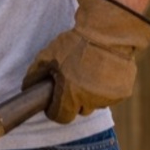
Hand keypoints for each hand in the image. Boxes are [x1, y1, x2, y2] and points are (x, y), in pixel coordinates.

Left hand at [21, 0, 149, 122]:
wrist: (109, 32)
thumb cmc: (76, 43)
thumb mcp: (48, 56)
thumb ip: (35, 74)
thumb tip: (26, 87)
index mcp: (70, 95)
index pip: (60, 117)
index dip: (55, 109)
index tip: (55, 100)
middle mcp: (89, 101)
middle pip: (79, 111)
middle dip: (74, 101)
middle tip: (74, 81)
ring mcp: (107, 98)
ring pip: (95, 103)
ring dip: (91, 94)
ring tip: (90, 73)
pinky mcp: (122, 93)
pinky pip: (111, 96)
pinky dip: (107, 88)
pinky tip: (104, 72)